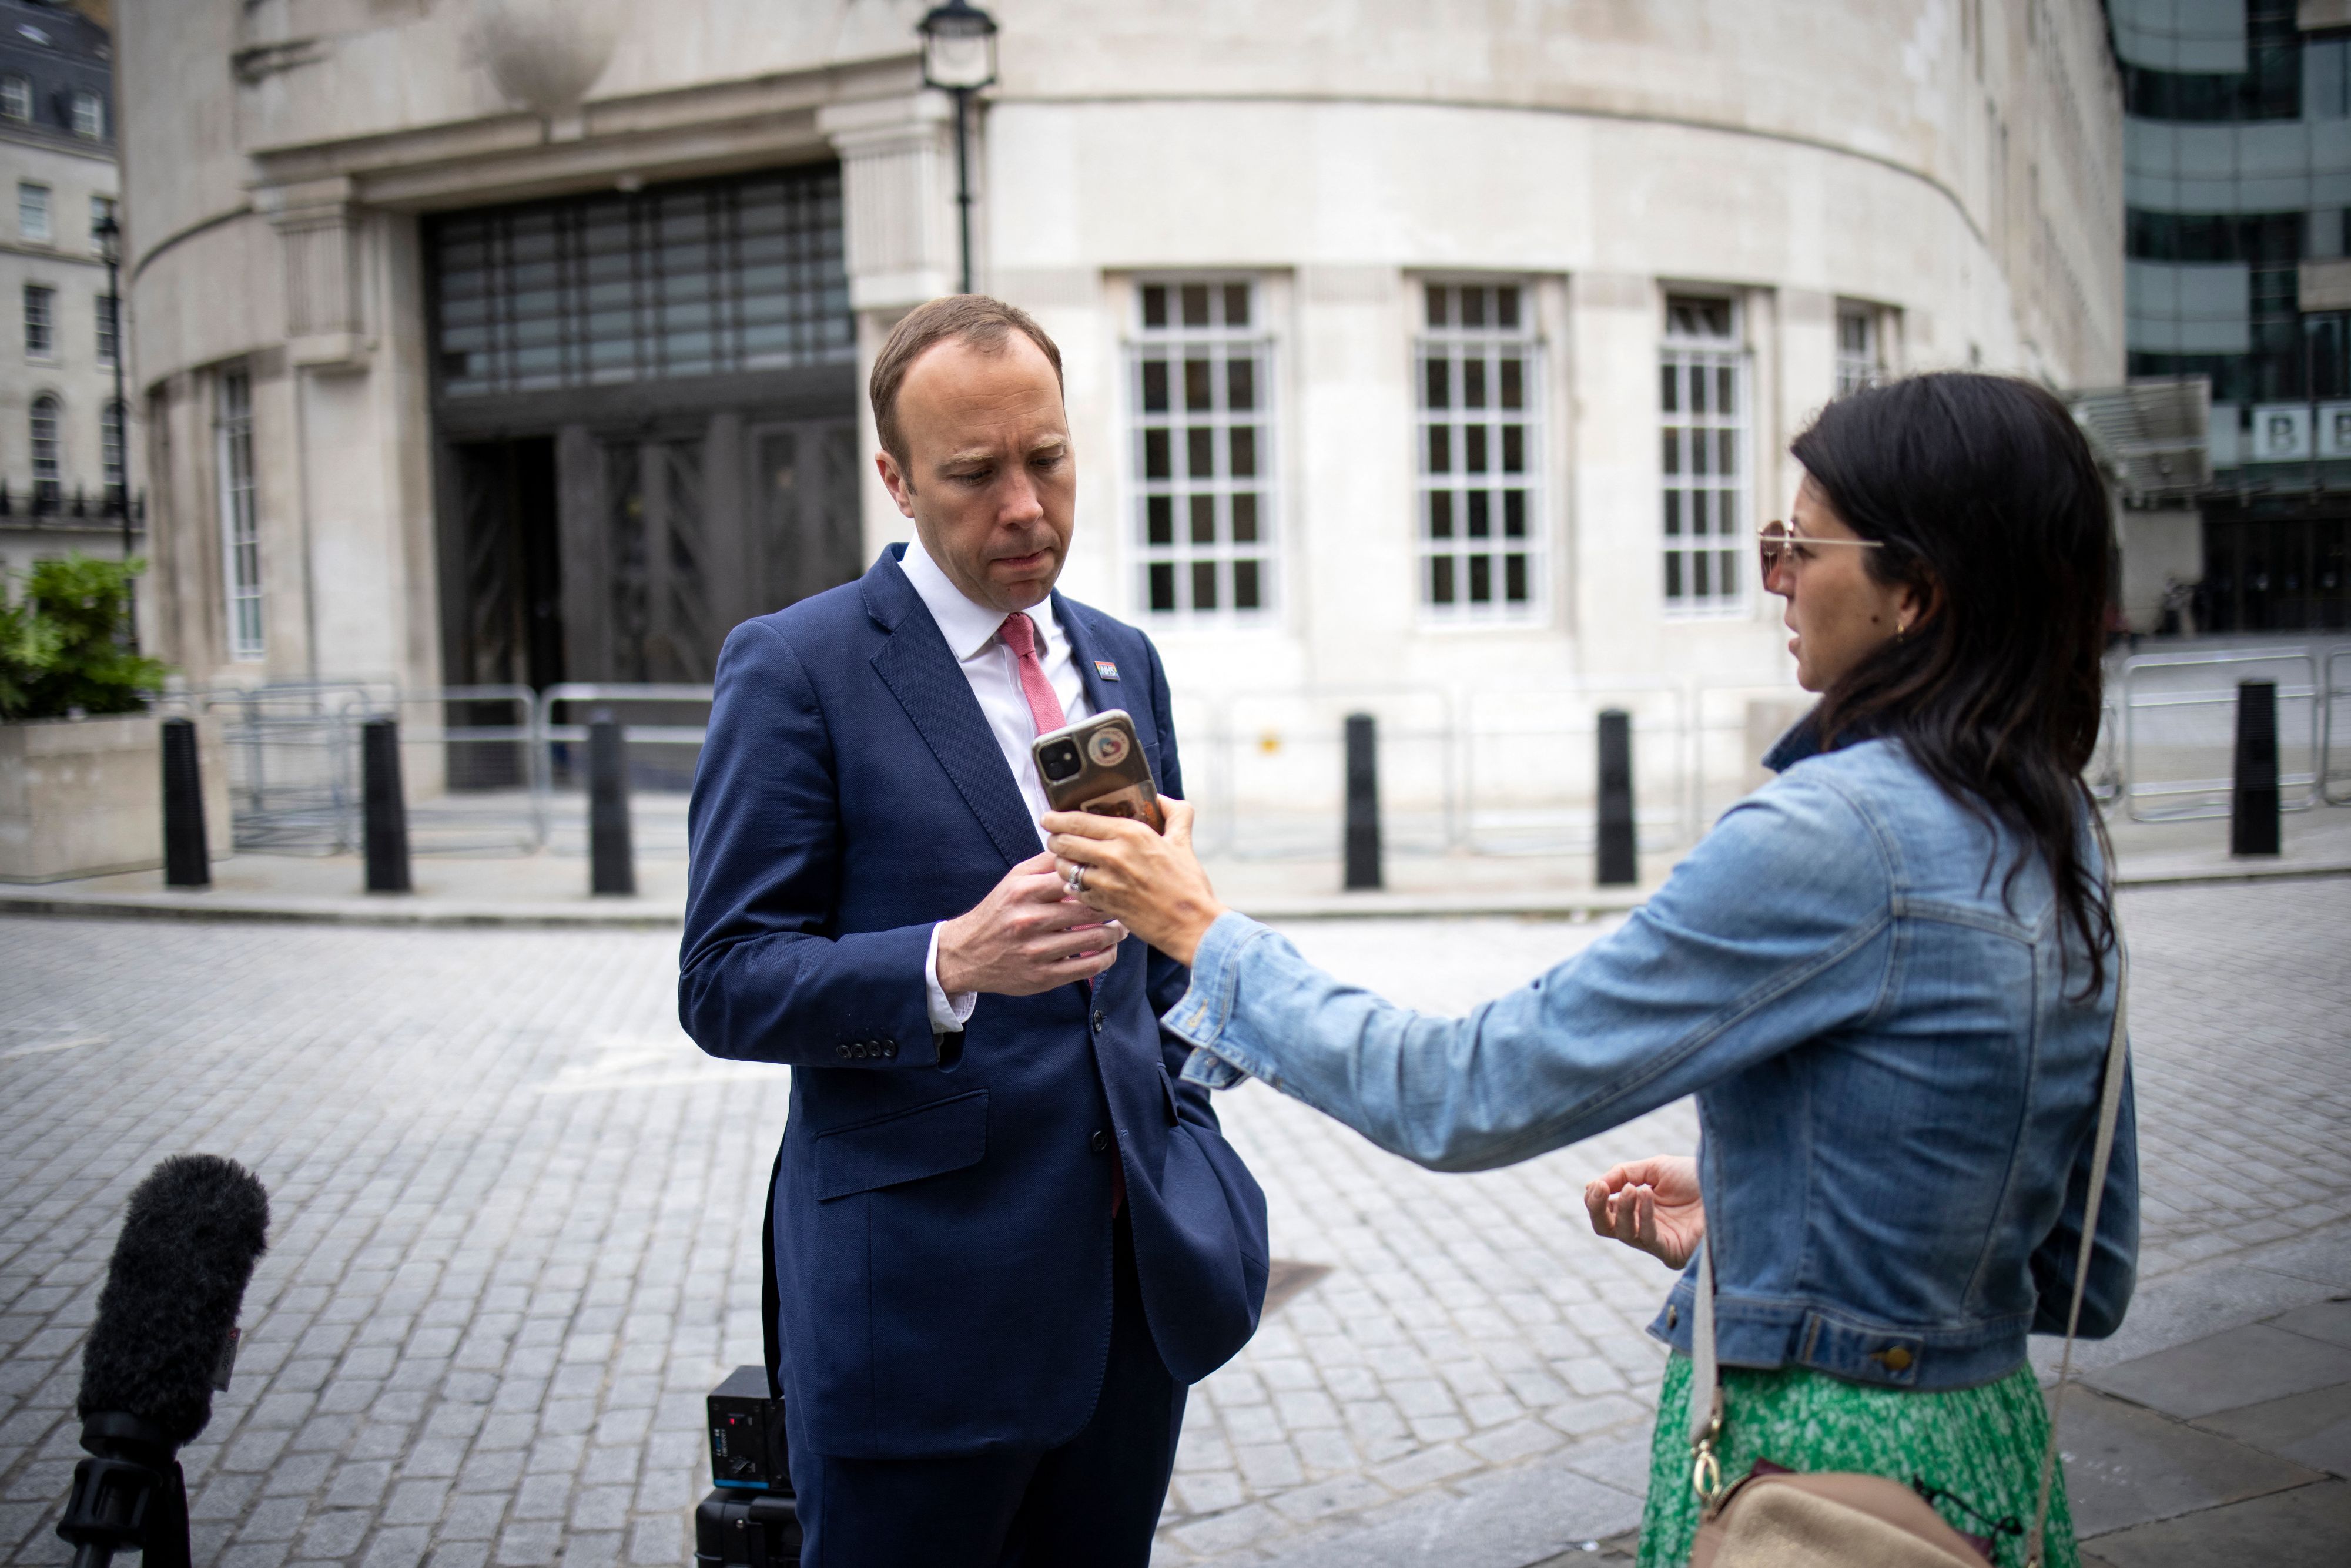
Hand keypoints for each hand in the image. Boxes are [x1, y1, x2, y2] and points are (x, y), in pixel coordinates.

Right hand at [936, 851, 1127, 995]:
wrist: (966, 954)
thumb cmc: (998, 912)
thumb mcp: (1014, 879)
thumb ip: (1046, 862)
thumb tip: (1079, 845)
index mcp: (1024, 891)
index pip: (1075, 878)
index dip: (1100, 878)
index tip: (1113, 878)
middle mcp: (1029, 920)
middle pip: (1090, 910)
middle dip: (1114, 906)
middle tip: (1125, 904)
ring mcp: (1037, 951)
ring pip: (1094, 940)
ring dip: (1116, 933)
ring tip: (1121, 927)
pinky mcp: (1043, 977)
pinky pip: (1088, 968)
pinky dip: (1106, 958)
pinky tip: (1110, 950)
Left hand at [1044, 799, 1224, 965]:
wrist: (1192, 925)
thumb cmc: (1188, 884)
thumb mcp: (1183, 841)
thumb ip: (1175, 814)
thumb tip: (1162, 799)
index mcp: (1131, 833)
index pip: (1079, 820)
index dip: (1057, 818)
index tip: (1048, 817)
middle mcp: (1114, 855)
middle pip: (1064, 841)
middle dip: (1054, 839)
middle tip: (1054, 838)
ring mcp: (1106, 882)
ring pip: (1064, 867)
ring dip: (1061, 863)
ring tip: (1067, 861)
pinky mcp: (1103, 904)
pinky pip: (1075, 890)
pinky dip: (1074, 886)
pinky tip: (1081, 884)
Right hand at [1583, 1155, 1704, 1269]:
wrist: (1730, 1184)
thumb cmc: (1697, 1177)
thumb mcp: (1655, 1168)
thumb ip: (1623, 1174)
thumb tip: (1593, 1186)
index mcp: (1638, 1208)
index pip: (1606, 1211)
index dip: (1595, 1199)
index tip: (1596, 1185)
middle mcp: (1644, 1227)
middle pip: (1606, 1227)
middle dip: (1597, 1208)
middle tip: (1599, 1190)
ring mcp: (1658, 1242)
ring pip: (1623, 1234)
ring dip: (1623, 1208)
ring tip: (1632, 1188)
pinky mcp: (1672, 1252)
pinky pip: (1648, 1238)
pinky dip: (1643, 1215)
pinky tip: (1647, 1195)